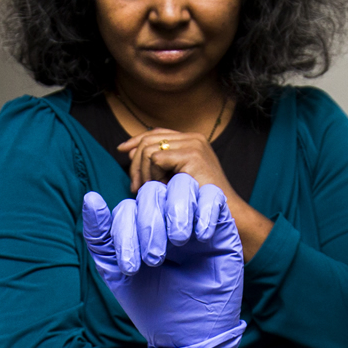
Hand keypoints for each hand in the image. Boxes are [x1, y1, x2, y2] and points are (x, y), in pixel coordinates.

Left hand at [82, 173, 245, 347]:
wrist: (188, 332)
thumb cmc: (152, 305)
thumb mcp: (117, 272)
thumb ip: (100, 236)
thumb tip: (90, 198)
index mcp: (138, 227)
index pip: (128, 208)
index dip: (125, 232)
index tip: (131, 268)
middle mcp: (164, 218)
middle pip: (153, 192)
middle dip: (150, 225)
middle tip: (154, 259)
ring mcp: (192, 219)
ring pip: (182, 185)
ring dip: (176, 210)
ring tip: (178, 242)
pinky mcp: (220, 225)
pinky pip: (214, 196)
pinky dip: (205, 210)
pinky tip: (200, 237)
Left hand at [117, 129, 273, 259]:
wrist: (225, 214)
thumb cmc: (200, 203)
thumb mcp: (174, 179)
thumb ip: (156, 164)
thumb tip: (129, 150)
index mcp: (191, 140)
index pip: (156, 132)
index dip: (136, 140)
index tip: (122, 151)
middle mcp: (193, 138)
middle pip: (149, 139)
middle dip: (136, 163)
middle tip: (135, 187)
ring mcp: (193, 144)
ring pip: (148, 149)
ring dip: (143, 173)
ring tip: (149, 191)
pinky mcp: (191, 155)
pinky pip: (155, 159)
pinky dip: (153, 176)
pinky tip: (161, 189)